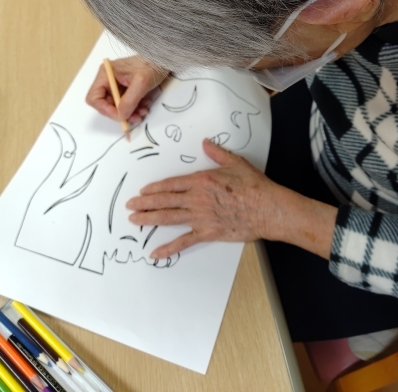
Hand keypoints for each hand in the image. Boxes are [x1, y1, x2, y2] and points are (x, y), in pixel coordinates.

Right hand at [86, 55, 168, 124]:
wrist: (164, 59)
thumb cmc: (152, 65)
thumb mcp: (141, 83)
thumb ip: (129, 101)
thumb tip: (121, 115)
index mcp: (106, 74)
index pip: (94, 97)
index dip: (105, 109)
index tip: (120, 116)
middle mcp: (109, 80)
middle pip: (106, 104)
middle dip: (120, 113)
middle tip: (134, 118)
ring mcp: (118, 85)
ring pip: (117, 106)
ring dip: (130, 113)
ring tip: (143, 112)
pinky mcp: (127, 89)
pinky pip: (126, 104)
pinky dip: (135, 108)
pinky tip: (145, 106)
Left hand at [125, 139, 280, 257]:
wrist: (267, 208)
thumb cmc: (254, 186)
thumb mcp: (235, 163)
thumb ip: (217, 153)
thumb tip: (205, 143)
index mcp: (201, 181)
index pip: (171, 184)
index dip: (155, 188)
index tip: (143, 191)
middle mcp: (197, 199)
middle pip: (164, 201)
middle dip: (144, 203)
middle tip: (129, 205)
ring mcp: (200, 217)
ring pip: (168, 218)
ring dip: (149, 219)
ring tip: (134, 220)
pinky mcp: (208, 233)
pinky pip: (184, 242)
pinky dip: (168, 248)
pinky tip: (155, 253)